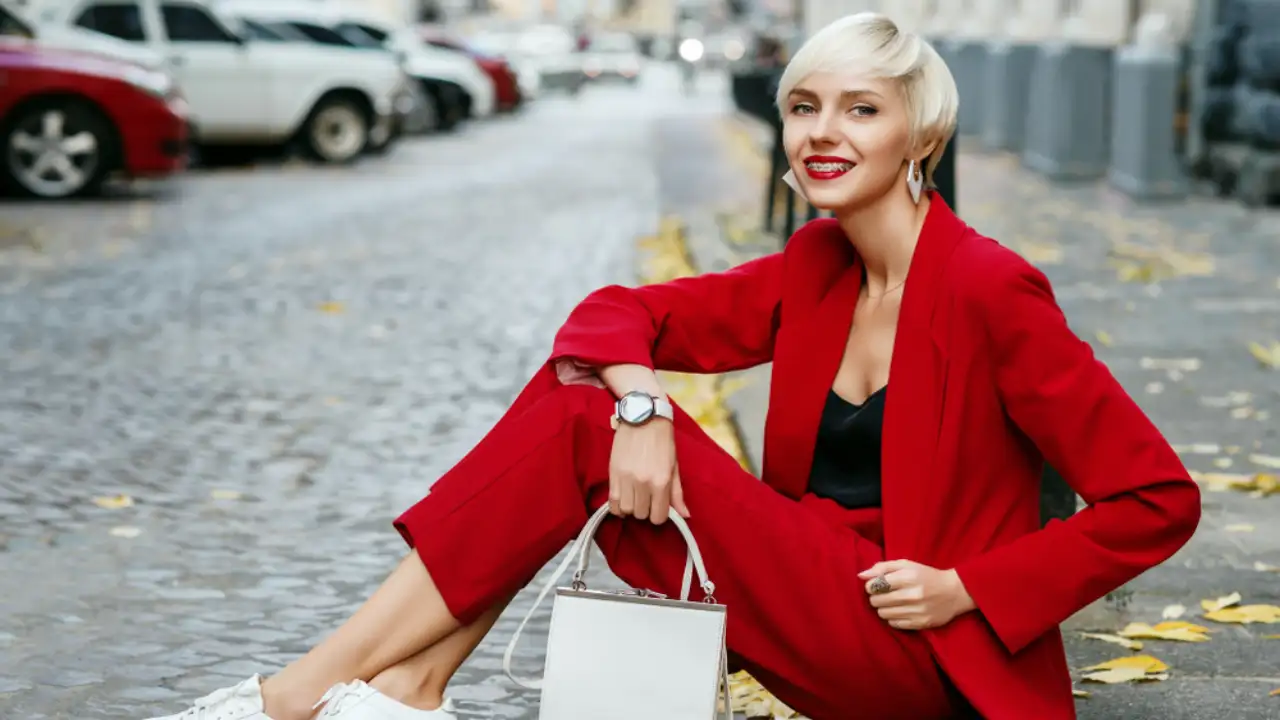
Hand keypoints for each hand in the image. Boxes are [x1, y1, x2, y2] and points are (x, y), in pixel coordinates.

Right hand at [608, 418, 689, 524]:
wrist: (643, 416)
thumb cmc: (662, 440)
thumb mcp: (674, 466)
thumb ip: (677, 493)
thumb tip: (685, 516)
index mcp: (661, 481)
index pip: (659, 517)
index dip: (660, 515)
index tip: (659, 508)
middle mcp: (643, 482)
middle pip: (641, 515)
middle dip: (646, 510)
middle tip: (647, 499)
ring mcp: (626, 478)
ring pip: (626, 510)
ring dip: (632, 507)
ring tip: (635, 497)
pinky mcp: (612, 473)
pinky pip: (612, 502)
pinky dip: (617, 506)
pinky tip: (623, 498)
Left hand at [857, 560, 975, 630]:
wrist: (954, 592)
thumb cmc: (926, 575)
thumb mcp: (906, 565)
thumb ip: (883, 567)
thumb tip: (860, 575)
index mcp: (908, 577)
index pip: (876, 585)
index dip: (871, 586)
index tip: (875, 586)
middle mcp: (912, 595)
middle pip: (877, 601)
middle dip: (875, 598)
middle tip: (882, 595)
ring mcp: (917, 611)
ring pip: (883, 614)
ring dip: (883, 609)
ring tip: (891, 603)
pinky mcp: (921, 624)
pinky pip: (894, 624)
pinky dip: (893, 618)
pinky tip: (900, 611)